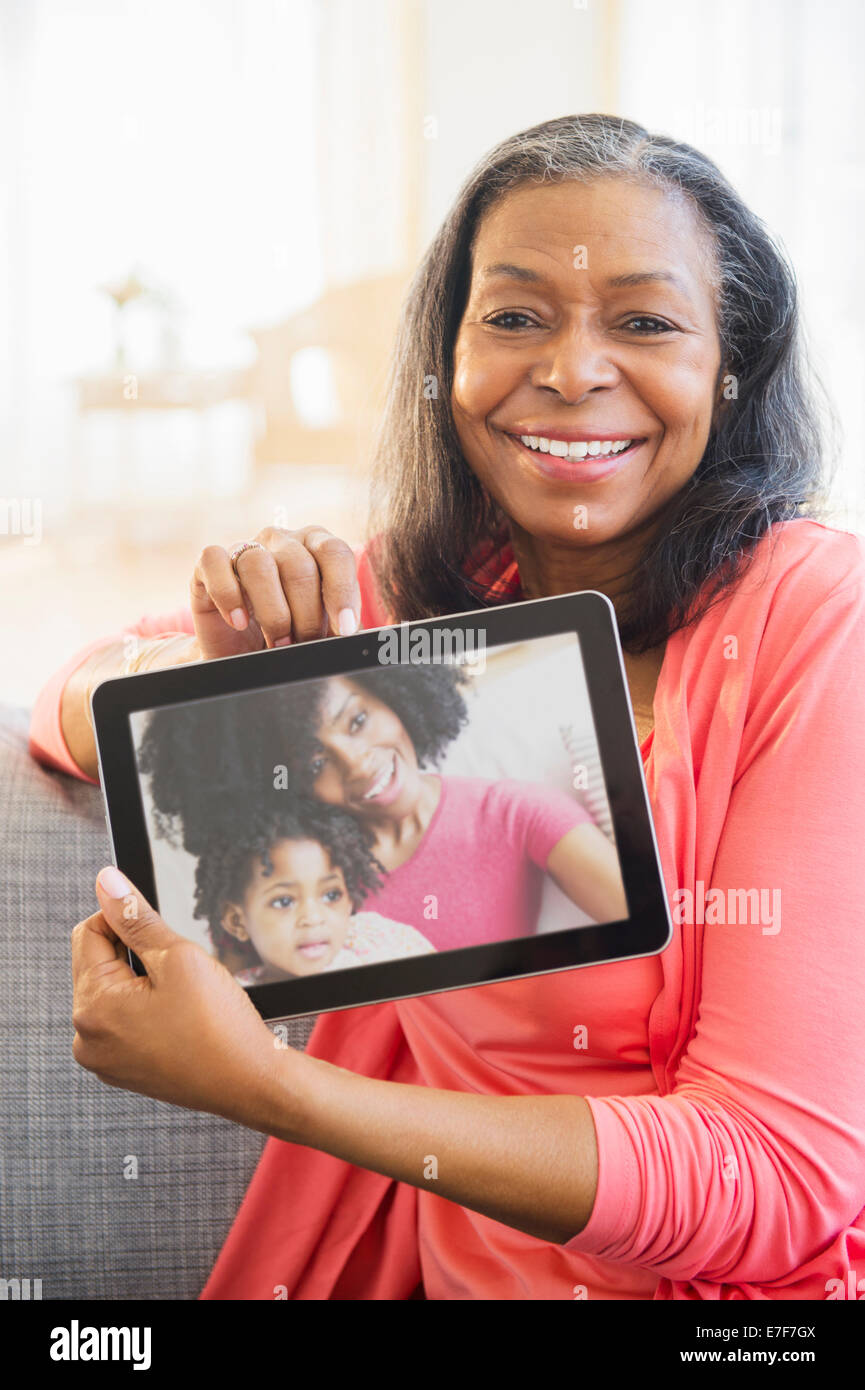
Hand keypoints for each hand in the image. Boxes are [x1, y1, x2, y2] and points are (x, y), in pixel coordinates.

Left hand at [71, 867, 291, 1130]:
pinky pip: (124, 1022)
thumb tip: (107, 883)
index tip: (159, 927)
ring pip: (114, 993)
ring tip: (183, 996)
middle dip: (135, 954)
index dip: (124, 918)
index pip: (88, 933)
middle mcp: (87, 1038)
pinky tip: (180, 1017)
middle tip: (179, 968)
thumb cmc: (219, 1027)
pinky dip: (147, 1010)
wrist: (251, 1083)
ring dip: (142, 982)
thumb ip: (136, 917)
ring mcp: (104, 1058)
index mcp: (93, 1008)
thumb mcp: (179, 957)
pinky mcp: (123, 1069)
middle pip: (98, 964)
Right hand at [189, 525, 361, 660]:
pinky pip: (214, 561)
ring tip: (278, 642)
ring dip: (272, 612)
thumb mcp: (323, 631)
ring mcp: (244, 548)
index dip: (341, 590)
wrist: (242, 657)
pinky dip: (228, 595)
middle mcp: (281, 541)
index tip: (344, 629)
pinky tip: (238, 621)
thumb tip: (350, 632)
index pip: (335, 552)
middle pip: (298, 566)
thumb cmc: (290, 638)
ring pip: (259, 565)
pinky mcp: (208, 565)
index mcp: (316, 547)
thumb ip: (339, 624)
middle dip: (306, 614)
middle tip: (304, 643)